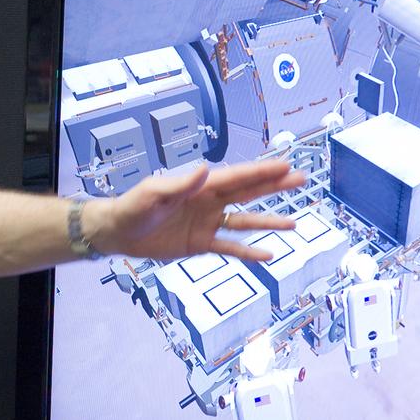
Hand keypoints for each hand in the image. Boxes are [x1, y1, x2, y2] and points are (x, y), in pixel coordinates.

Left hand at [92, 160, 305, 261]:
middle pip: (248, 193)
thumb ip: (180, 184)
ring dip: (268, 221)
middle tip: (301, 179)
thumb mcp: (154, 193)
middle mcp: (209, 202)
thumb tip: (204, 170)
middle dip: (274, 186)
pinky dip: (248, 251)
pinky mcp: (200, 244)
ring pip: (244, 221)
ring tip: (294, 222)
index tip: (286, 165)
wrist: (118, 232)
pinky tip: (268, 255)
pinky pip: (229, 247)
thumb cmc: (133, 206)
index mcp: (200, 186)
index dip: (262, 171)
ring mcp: (207, 223)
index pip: (237, 177)